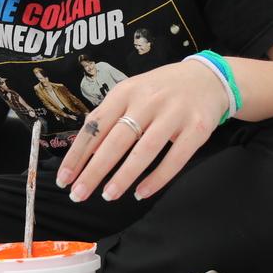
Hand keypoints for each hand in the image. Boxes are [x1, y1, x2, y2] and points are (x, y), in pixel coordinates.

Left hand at [57, 60, 226, 201]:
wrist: (208, 77)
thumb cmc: (161, 90)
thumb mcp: (132, 93)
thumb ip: (110, 117)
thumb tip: (82, 150)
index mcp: (125, 92)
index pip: (95, 126)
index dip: (78, 154)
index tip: (64, 178)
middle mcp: (148, 100)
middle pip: (116, 140)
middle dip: (94, 170)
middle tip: (78, 193)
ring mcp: (174, 113)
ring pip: (144, 150)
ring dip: (123, 176)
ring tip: (107, 195)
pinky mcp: (198, 127)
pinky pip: (175, 158)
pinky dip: (157, 178)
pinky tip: (141, 192)